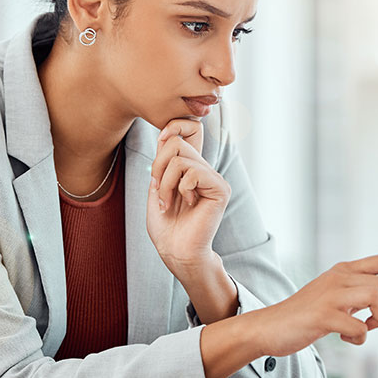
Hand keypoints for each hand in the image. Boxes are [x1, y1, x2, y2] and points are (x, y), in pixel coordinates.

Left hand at [146, 118, 230, 276]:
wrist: (176, 251)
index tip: (159, 141)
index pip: (190, 130)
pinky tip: (187, 203)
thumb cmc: (165, 225)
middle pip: (178, 142)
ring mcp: (214, 179)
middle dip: (158, 166)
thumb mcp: (157, 186)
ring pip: (182, 159)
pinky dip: (181, 188)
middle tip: (157, 189)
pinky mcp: (220, 189)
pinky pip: (193, 172)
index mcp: (191, 167)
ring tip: (166, 201)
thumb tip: (166, 135)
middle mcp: (205, 170)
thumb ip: (163, 161)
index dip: (173, 126)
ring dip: (165, 182)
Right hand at [251, 253, 377, 356]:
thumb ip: (359, 294)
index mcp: (342, 271)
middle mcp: (338, 278)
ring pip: (377, 298)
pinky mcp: (323, 316)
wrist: (268, 327)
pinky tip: (345, 337)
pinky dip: (359, 336)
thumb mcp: (334, 298)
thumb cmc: (304, 316)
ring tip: (365, 329)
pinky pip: (358, 326)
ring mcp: (330, 295)